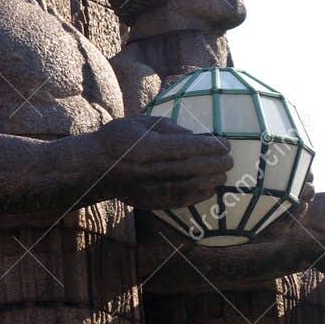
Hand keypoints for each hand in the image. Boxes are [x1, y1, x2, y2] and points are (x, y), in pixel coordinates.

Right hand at [86, 116, 232, 209]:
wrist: (95, 168)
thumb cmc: (118, 139)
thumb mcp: (140, 122)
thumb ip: (168, 127)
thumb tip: (194, 136)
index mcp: (148, 147)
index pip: (187, 147)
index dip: (210, 146)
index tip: (225, 143)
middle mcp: (150, 170)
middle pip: (192, 168)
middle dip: (215, 164)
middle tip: (230, 159)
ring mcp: (150, 188)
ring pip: (189, 186)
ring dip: (211, 181)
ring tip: (222, 174)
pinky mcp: (149, 201)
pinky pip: (179, 201)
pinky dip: (198, 195)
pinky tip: (208, 189)